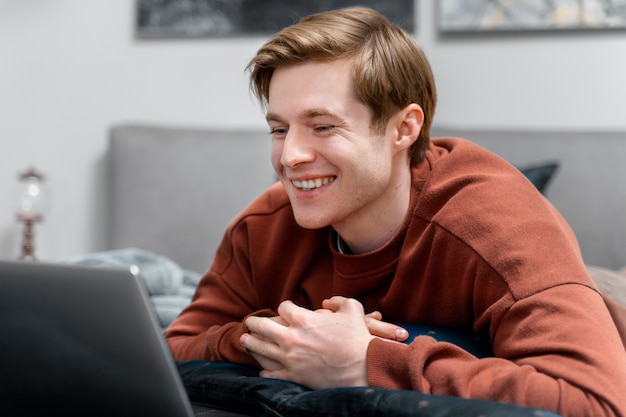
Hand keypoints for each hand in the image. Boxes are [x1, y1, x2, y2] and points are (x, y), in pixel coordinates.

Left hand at [241, 296, 376, 388]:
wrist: (364, 367)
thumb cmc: (358, 338)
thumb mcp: (352, 309)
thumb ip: (338, 301)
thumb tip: (327, 301)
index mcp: (303, 319)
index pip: (283, 308)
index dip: (284, 307)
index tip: (284, 309)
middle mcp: (291, 338)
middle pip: (263, 327)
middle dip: (254, 323)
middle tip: (248, 323)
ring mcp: (290, 358)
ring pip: (261, 349)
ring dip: (250, 343)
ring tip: (244, 341)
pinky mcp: (293, 375)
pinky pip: (271, 373)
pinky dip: (264, 370)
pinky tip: (261, 369)